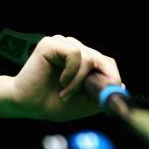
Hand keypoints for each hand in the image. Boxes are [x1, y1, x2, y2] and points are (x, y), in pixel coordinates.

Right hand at [0, 35, 120, 120]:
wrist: (26, 105)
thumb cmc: (52, 103)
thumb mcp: (83, 103)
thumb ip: (100, 94)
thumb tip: (122, 87)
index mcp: (82, 61)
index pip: (106, 62)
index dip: (112, 76)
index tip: (114, 91)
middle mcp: (74, 49)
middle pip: (101, 58)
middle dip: (99, 80)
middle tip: (89, 95)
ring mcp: (63, 45)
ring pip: (88, 57)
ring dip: (80, 80)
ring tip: (66, 93)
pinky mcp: (52, 44)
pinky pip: (76, 53)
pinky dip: (72, 72)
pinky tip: (61, 81)